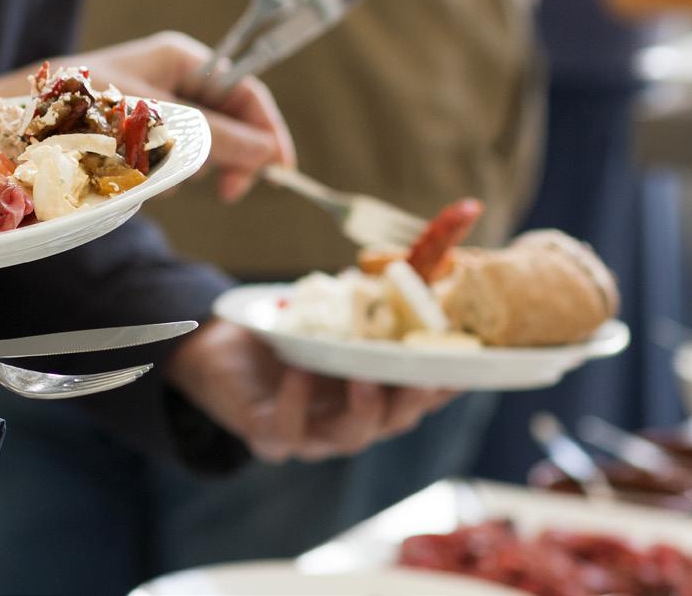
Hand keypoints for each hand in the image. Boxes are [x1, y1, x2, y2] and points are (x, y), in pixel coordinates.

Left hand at [0, 31, 296, 202]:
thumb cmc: (75, 115)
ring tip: (173, 182)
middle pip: (229, 116)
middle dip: (234, 154)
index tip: (281, 170)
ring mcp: (153, 104)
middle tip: (230, 192)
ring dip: (199, 166)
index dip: (269, 130)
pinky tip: (152, 182)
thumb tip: (268, 153)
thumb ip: (216, 139)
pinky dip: (172, 171)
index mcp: (180, 59)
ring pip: (202, 139)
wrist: (10, 127)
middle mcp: (170, 77)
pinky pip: (173, 152)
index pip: (246, 88)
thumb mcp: (155, 127)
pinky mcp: (135, 131)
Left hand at [166, 320, 456, 462]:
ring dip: (364, 409)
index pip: (418, 393)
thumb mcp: (328, 313)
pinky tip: (299, 373)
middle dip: (414, 400)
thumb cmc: (285, 335)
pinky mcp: (270, 437)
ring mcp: (313, 435)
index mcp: (372, 392)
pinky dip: (296, 403)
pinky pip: (287, 430)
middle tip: (426, 376)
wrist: (221, 354)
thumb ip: (370, 295)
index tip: (470, 363)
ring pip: (350, 435)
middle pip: (394, 421)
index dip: (445, 383)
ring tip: (364, 378)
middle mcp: (350, 420)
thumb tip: (421, 255)